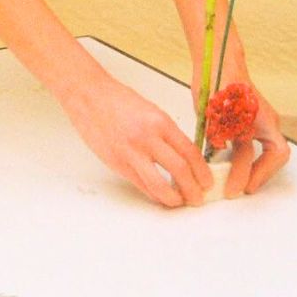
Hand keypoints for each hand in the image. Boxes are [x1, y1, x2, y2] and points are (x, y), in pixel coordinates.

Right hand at [63, 69, 213, 207]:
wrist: (89, 95)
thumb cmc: (118, 100)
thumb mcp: (151, 111)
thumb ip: (166, 134)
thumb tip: (183, 158)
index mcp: (160, 122)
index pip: (190, 152)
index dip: (203, 172)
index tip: (207, 182)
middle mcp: (148, 137)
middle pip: (181, 171)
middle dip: (194, 190)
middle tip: (198, 198)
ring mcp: (131, 152)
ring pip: (160, 186)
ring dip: (174, 199)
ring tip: (179, 201)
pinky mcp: (117, 163)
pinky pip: (141, 185)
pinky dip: (154, 194)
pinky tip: (160, 195)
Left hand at [193, 69, 290, 196]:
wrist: (217, 60)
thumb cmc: (218, 81)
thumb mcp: (215, 111)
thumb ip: (219, 135)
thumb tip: (218, 155)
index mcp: (263, 118)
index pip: (276, 153)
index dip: (262, 173)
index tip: (244, 185)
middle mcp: (266, 121)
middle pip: (272, 156)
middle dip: (255, 175)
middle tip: (237, 188)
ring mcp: (260, 120)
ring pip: (263, 151)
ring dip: (250, 167)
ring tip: (232, 179)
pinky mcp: (249, 120)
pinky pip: (253, 143)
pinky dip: (244, 156)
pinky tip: (227, 162)